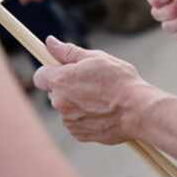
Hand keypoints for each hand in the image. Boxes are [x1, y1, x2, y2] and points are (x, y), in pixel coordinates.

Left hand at [32, 37, 149, 144]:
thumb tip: (49, 42)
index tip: (63, 69)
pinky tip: (103, 112)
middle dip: (67, 87)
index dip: (50, 71)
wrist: (137, 110)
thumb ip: (68, 51)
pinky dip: (86, 117)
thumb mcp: (96, 58)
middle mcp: (59, 102)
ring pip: (67, 108)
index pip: (39, 75)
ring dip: (77, 103)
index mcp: (60, 81)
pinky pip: (77, 122)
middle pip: (54, 92)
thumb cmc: (119, 80)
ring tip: (101, 98)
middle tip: (91, 83)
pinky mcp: (79, 134)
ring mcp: (68, 121)